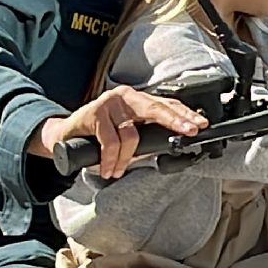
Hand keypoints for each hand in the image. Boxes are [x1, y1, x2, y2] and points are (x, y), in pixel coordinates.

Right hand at [31, 84, 208, 179]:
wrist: (66, 136)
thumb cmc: (100, 136)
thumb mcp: (128, 134)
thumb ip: (147, 135)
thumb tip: (173, 144)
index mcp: (138, 100)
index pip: (166, 104)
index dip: (184, 115)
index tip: (201, 124)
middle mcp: (126, 97)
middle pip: (156, 108)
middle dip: (175, 121)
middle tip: (190, 131)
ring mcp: (109, 103)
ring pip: (130, 134)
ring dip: (125, 159)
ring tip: (118, 171)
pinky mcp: (93, 113)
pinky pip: (110, 141)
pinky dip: (110, 159)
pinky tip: (108, 169)